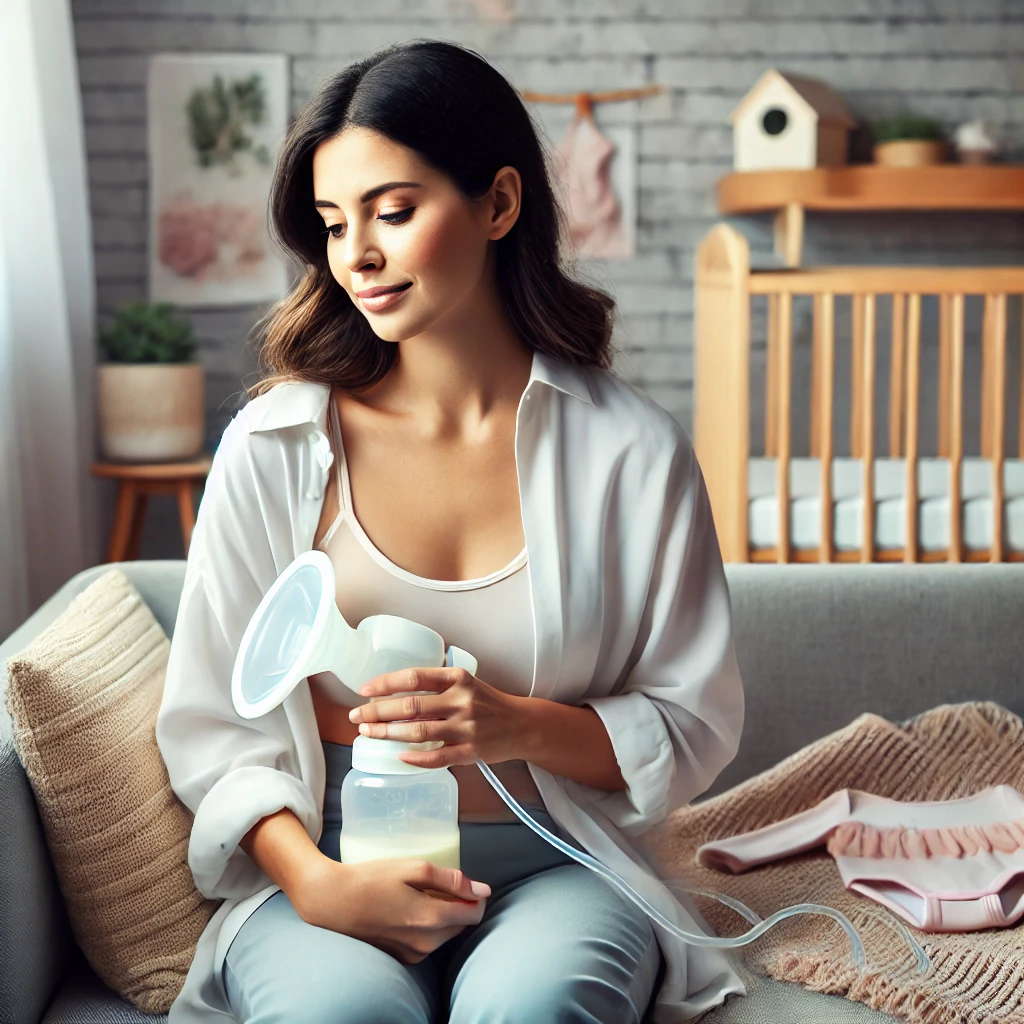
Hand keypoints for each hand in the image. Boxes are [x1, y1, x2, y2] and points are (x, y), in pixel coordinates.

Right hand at [293, 856, 489, 964]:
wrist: (333, 901)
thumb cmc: (372, 879)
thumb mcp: (414, 868)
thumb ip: (451, 880)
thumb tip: (482, 890)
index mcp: (432, 919)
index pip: (474, 914)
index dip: (476, 896)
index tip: (465, 883)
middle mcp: (426, 943)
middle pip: (460, 924)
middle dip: (457, 905)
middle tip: (437, 884)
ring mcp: (413, 954)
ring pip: (444, 934)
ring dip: (442, 916)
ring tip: (419, 894)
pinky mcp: (401, 958)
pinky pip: (427, 942)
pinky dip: (426, 926)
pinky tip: (407, 909)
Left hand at [347, 666, 529, 768]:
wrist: (522, 724)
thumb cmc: (488, 703)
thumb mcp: (466, 683)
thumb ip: (437, 685)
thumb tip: (394, 691)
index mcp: (458, 678)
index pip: (414, 677)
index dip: (386, 683)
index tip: (364, 690)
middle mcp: (461, 700)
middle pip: (410, 705)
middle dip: (378, 711)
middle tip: (356, 715)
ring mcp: (466, 727)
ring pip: (418, 732)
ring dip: (388, 733)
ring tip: (368, 733)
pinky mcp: (470, 751)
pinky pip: (437, 757)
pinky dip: (415, 758)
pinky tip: (398, 757)